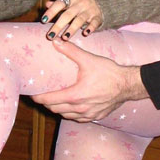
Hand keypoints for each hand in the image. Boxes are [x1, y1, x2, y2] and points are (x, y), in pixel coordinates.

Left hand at [32, 38, 147, 121]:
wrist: (128, 85)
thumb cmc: (109, 72)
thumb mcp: (89, 59)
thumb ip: (71, 51)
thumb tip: (56, 41)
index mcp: (75, 95)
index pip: (50, 100)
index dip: (38, 98)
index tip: (32, 95)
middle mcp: (80, 108)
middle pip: (55, 109)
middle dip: (46, 103)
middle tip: (41, 96)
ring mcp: (88, 114)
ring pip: (66, 115)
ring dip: (58, 109)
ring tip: (53, 101)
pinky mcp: (96, 116)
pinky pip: (78, 118)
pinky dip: (70, 114)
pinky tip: (70, 107)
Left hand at [41, 0, 102, 39]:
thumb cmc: (78, 0)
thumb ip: (58, 4)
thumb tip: (47, 4)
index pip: (59, 4)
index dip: (51, 12)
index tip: (43, 21)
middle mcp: (80, 3)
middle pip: (67, 15)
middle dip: (58, 26)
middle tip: (50, 36)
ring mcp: (89, 10)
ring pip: (79, 20)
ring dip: (72, 29)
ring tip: (64, 38)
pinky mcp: (97, 16)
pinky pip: (94, 22)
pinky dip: (90, 28)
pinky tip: (85, 34)